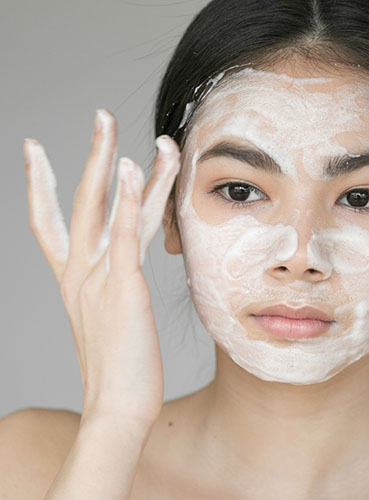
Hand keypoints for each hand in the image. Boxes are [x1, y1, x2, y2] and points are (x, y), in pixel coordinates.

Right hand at [23, 109, 179, 429]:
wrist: (119, 410)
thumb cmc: (121, 370)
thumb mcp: (109, 320)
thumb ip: (112, 291)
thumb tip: (123, 279)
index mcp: (75, 281)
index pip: (49, 223)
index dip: (39, 185)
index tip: (35, 150)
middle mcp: (80, 273)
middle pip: (81, 201)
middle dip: (90, 156)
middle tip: (100, 117)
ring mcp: (98, 278)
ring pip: (105, 207)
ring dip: (110, 160)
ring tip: (114, 121)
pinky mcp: (123, 287)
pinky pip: (125, 234)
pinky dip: (127, 200)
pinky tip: (132, 166)